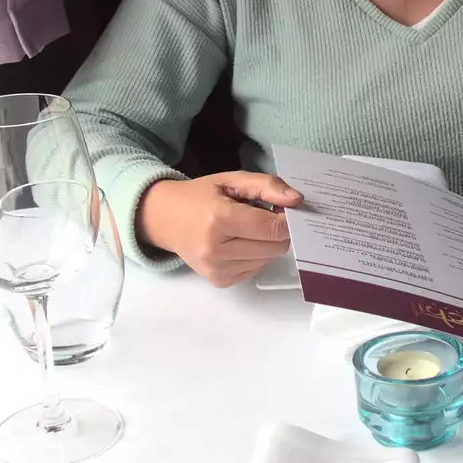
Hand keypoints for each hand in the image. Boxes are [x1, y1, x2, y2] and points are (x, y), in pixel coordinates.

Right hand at [136, 171, 303, 286]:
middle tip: (265, 216)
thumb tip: (297, 200)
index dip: (287, 218)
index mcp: (219, 220)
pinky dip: (256, 255)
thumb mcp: (232, 180)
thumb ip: (267, 186)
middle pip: (274, 247)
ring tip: (247, 228)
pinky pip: (256, 269)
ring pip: (268, 259)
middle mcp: (216, 250)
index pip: (272, 228)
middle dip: (278, 231)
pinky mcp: (220, 281)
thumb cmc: (200, 197)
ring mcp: (217, 270)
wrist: (165, 220)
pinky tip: (240, 242)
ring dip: (267, 243)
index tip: (284, 208)